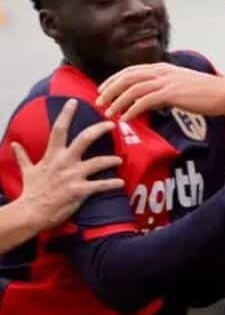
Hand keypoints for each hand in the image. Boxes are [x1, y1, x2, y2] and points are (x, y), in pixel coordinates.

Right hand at [14, 99, 123, 231]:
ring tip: (119, 160)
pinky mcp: (79, 190)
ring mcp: (73, 176)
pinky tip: (120, 183)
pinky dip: (112, 184)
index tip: (74, 102)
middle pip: (85, 139)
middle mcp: (64, 162)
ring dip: (111, 160)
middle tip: (111, 124)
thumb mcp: (26, 171)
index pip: (59, 130)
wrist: (31, 212)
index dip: (66, 114)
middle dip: (99, 129)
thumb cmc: (31, 191)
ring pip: (98, 162)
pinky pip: (100, 185)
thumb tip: (14, 145)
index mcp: (52, 156)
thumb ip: (22, 157)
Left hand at [97, 64, 224, 120]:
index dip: (113, 80)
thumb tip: (149, 101)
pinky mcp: (171, 93)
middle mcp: (162, 71)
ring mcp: (167, 81)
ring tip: (108, 113)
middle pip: (127, 77)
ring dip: (117, 101)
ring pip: (133, 89)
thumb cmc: (206, 92)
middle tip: (98, 102)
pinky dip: (132, 110)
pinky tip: (126, 118)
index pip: (131, 70)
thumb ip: (163, 90)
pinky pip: (144, 101)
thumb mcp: (181, 86)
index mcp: (163, 68)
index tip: (102, 90)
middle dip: (110, 89)